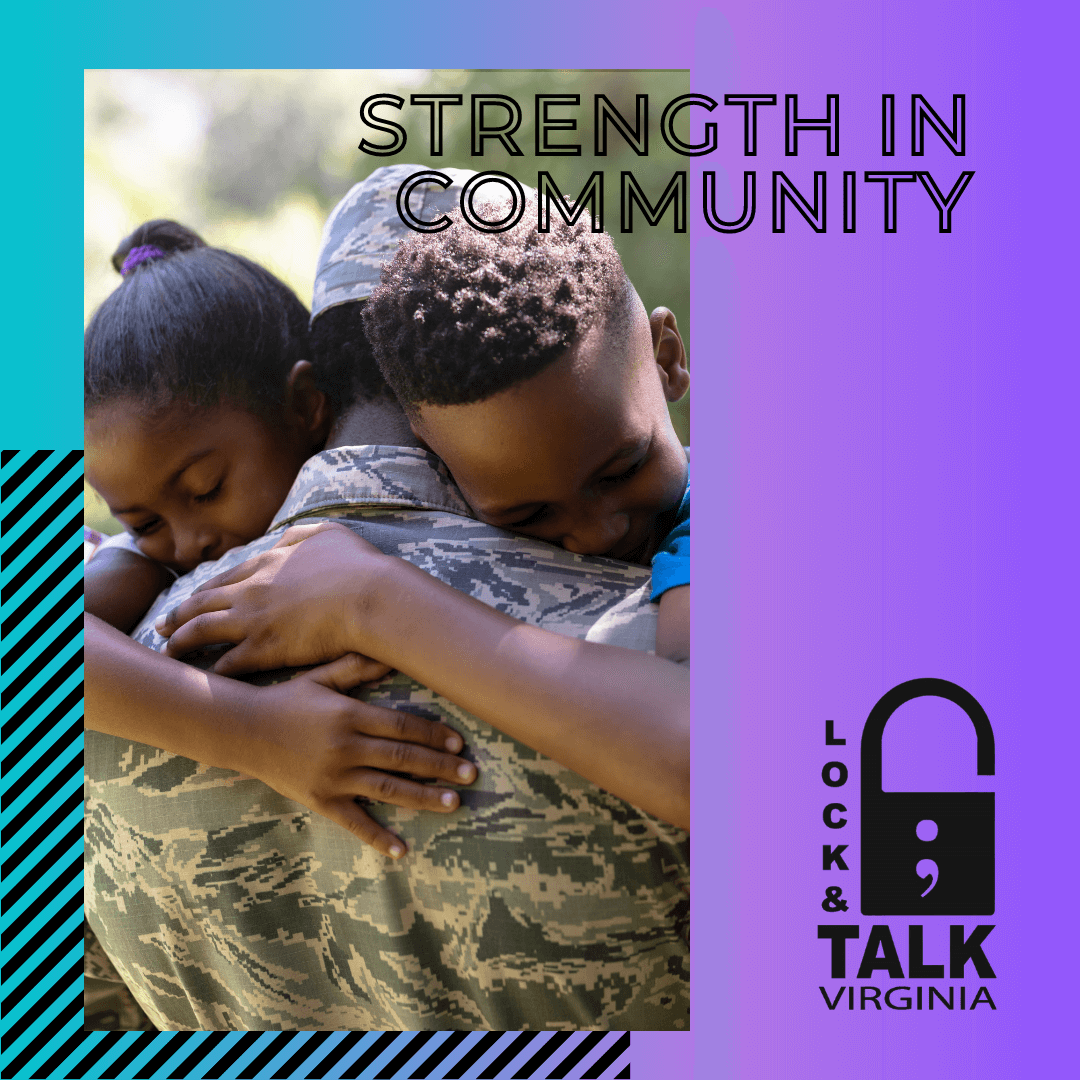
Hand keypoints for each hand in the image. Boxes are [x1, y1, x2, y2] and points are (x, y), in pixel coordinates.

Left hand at [156, 522, 389, 674]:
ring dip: (180, 643)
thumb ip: (301, 535)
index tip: (190, 600)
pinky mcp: (264, 649)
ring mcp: (253, 620)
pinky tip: (201, 680)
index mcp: (267, 563)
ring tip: (167, 654)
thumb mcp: (329, 534)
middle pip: (201, 604)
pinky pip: (225, 663)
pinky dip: (210, 672)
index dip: (203, 591)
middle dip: (177, 616)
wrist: (370, 596)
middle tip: (160, 627)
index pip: (223, 579)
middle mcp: (251, 590)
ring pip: (201, 632)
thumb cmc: (358, 565)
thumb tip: (285, 537)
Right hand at [243, 652, 476, 856]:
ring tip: (454, 803)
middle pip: (402, 758)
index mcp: (349, 715)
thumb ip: (356, 668)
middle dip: (441, 766)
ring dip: (423, 797)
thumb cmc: (284, 700)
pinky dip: (378, 836)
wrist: (239, 730)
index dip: (433, 735)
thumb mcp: (319, 677)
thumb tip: (390, 653)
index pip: (401, 727)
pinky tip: (402, 851)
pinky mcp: (319, 799)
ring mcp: (332, 776)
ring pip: (387, 789)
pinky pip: (353, 822)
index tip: (460, 742)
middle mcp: (345, 747)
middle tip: (472, 774)